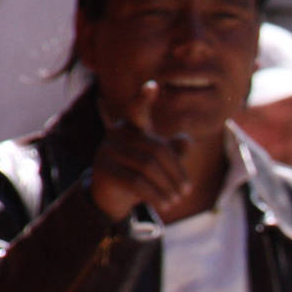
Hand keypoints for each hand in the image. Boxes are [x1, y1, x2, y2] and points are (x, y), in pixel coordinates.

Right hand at [87, 80, 192, 220]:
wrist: (112, 195)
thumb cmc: (140, 173)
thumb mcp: (159, 162)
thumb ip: (173, 150)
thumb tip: (186, 140)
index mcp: (131, 127)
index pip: (136, 110)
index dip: (143, 99)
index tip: (152, 86)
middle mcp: (116, 134)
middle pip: (157, 149)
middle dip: (177, 172)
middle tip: (187, 191)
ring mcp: (107, 150)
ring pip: (148, 167)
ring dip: (168, 186)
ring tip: (178, 200)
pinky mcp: (104, 169)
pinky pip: (137, 182)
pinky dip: (156, 195)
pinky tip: (166, 206)